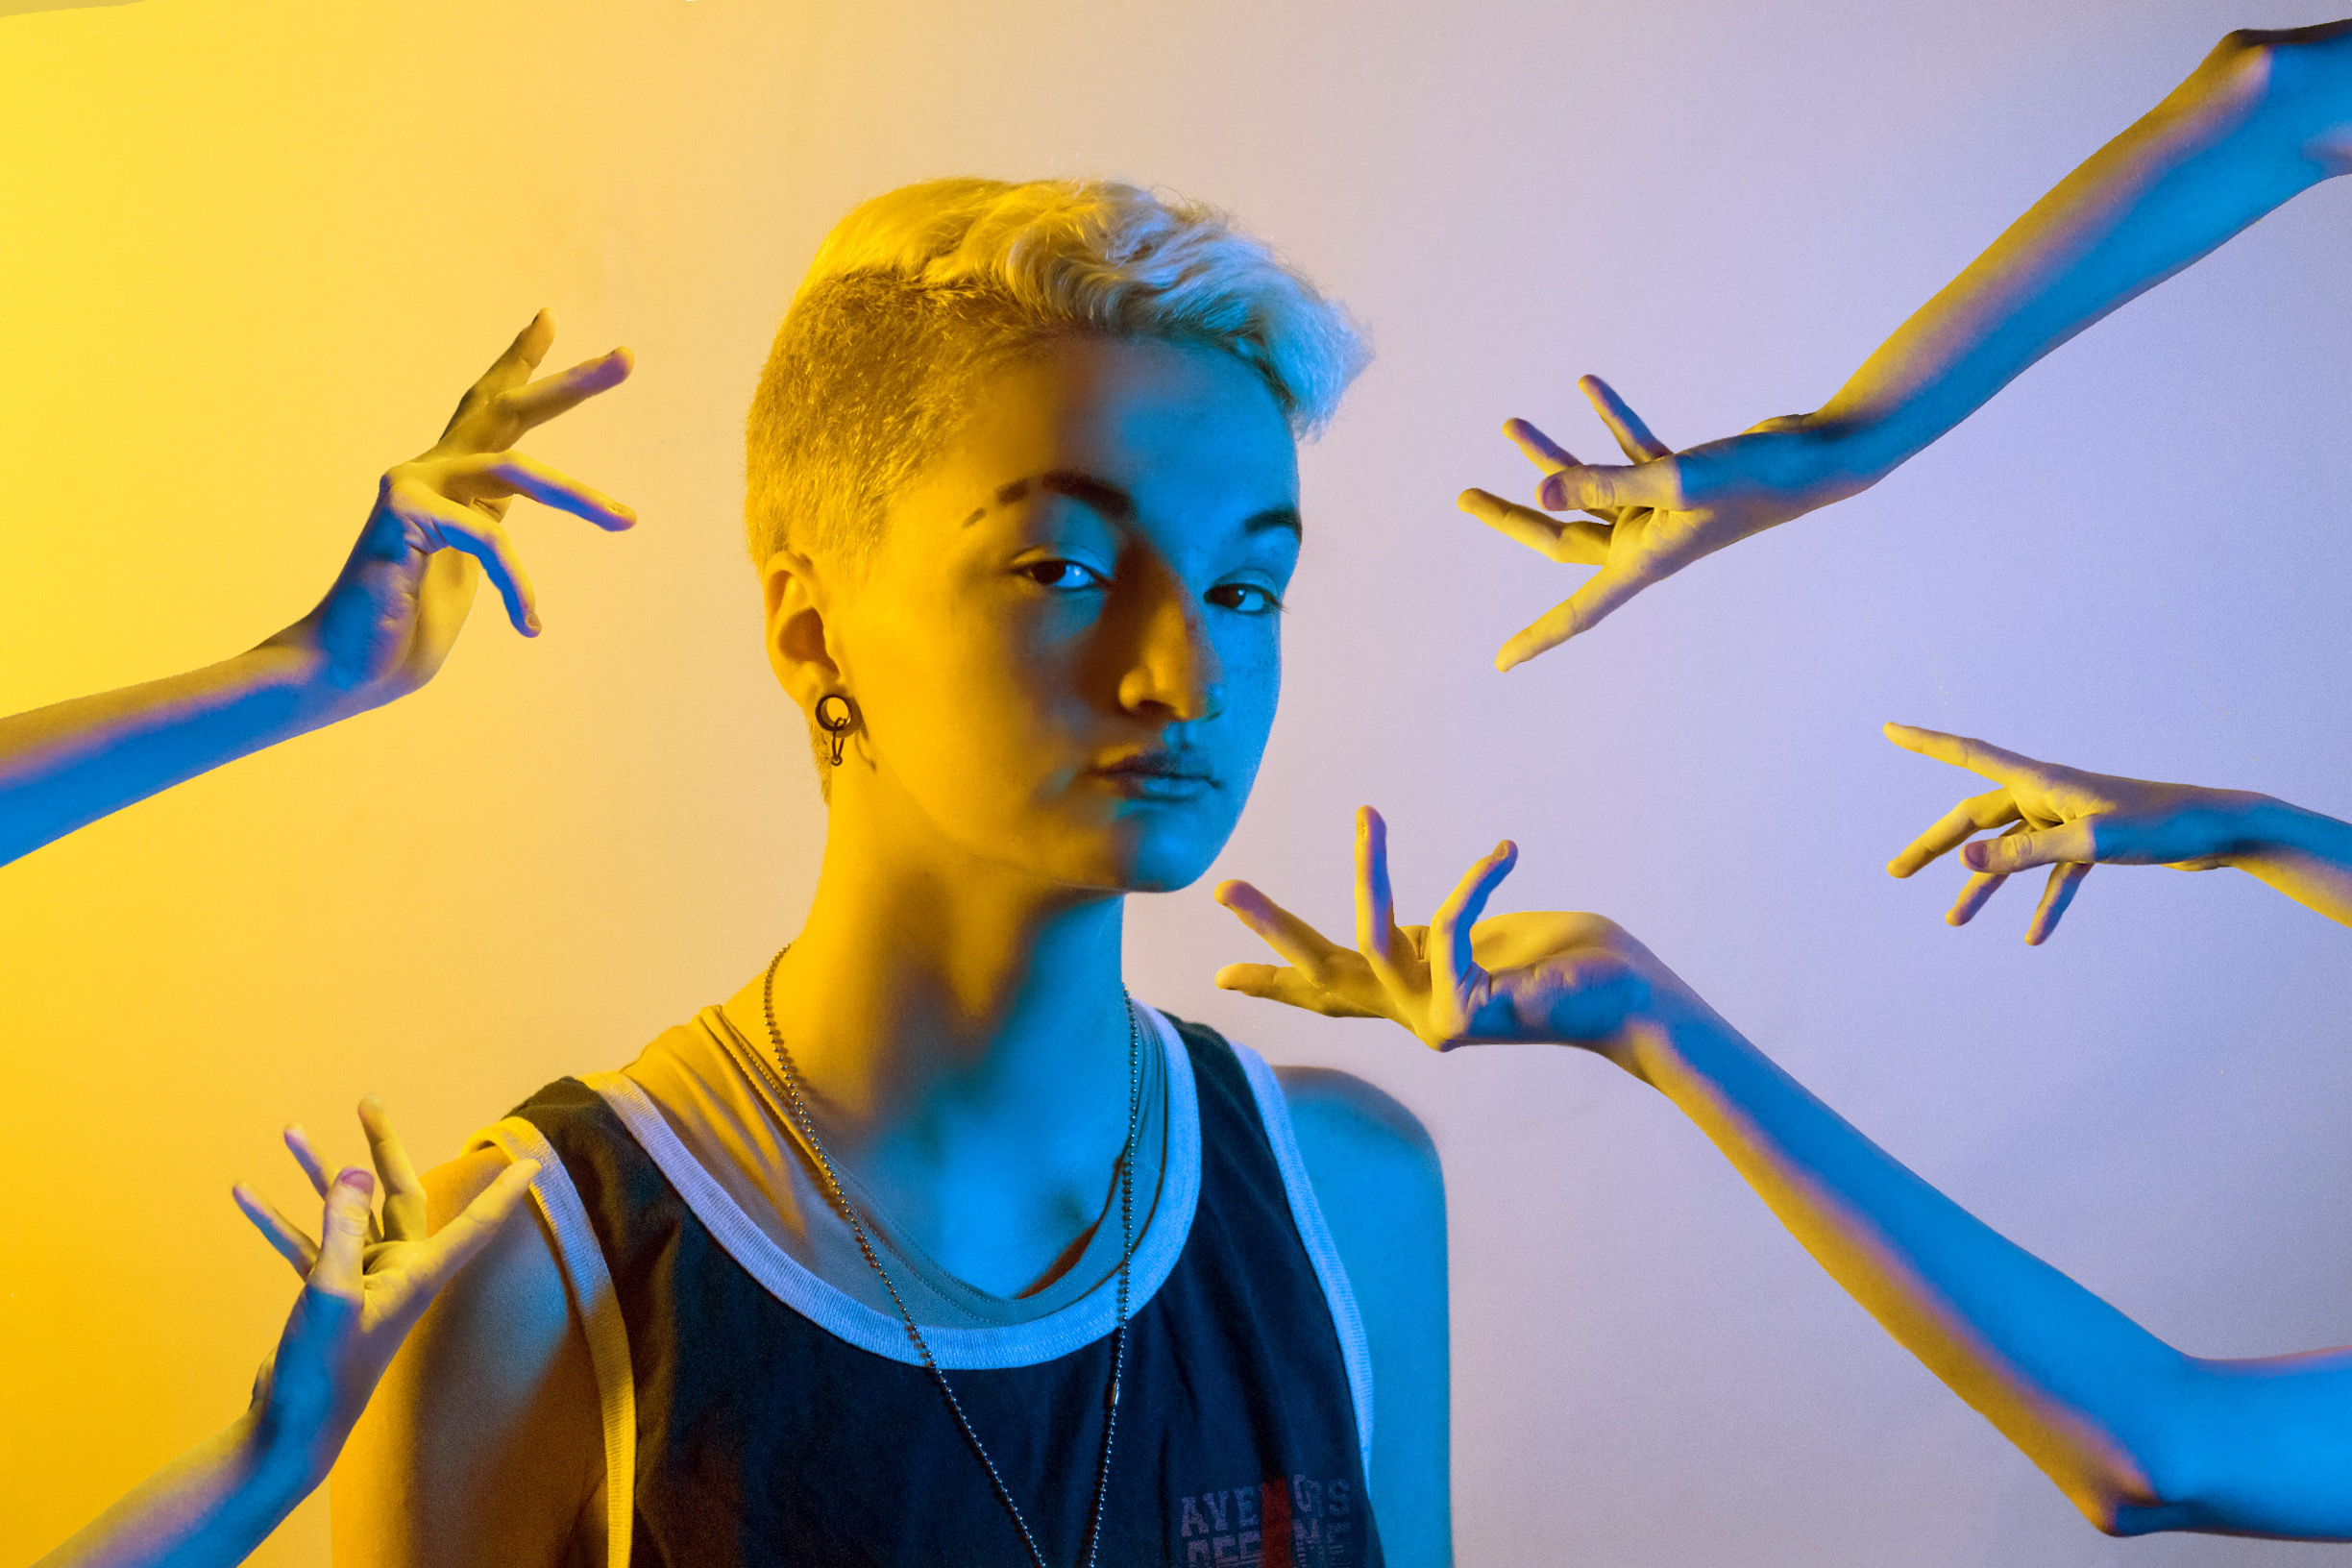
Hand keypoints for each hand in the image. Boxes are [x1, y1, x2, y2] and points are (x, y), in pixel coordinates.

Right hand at [229, 1097, 537, 1485]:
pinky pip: (306, 1243)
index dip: (503, 1192)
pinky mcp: (327, 1295)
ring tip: (290, 1133)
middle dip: (381, 1147)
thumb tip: (355, 1173)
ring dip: (317, 1176)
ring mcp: (361, 1282)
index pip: (474, 1223)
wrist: (289, 1427)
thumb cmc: (321, 1371)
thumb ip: (341, 1229)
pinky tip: (244, 1194)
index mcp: (418, 1275)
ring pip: (344, 1213)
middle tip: (367, 1101)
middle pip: (397, 1195)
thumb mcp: (330, 1294)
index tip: (531, 1164)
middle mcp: (397, 1272)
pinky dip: (279, 1219)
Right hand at [270, 310, 635, 709]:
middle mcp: (429, 470)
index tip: (550, 320)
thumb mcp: (470, 562)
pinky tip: (529, 624)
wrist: (350, 667)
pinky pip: (491, 539)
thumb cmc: (408, 622)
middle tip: (628, 358)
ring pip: (518, 470)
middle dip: (571, 383)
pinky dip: (518, 585)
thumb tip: (518, 488)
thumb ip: (488, 516)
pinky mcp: (403, 517)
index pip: (488, 408)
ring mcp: (412, 488)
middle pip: (506, 409)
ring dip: (580, 496)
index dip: (519, 364)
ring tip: (627, 520)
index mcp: (450, 479)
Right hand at [1212, 805, 1681, 1059]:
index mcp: (1414, 993)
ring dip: (1369, 868)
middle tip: (1221, 886)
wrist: (1632, 997)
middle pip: (1321, 975)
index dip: (1276, 978)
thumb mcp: (1482, 941)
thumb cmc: (1571, 961)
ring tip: (1368, 812)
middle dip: (1268, 929)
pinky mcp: (1466, 1011)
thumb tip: (1404, 933)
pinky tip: (1506, 853)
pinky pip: (1449, 923)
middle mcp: (1416, 1013)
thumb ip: (1433, 941)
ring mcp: (1437, 1019)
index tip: (1221, 975)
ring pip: (1370, 938)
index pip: (1330, 989)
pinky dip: (1475, 880)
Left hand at [1457, 376, 1871, 667]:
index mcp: (1645, 563)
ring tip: (1509, 424)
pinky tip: (1588, 387)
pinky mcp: (1680, 478)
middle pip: (1562, 537)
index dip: (1537, 638)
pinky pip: (1631, 452)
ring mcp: (1663, 511)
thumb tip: (1538, 489)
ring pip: (1589, 488)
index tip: (1500, 663)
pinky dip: (1609, 423)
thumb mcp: (1675, 479)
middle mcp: (1647, 544)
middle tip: (1463, 496)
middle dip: (1511, 515)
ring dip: (1552, 456)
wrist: (1824, 457)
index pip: (1578, 613)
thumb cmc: (1757, 477)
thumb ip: (1603, 481)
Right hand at [1883, 722, 2274, 943]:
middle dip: (1935, 845)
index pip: (1968, 754)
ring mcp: (2067, 819)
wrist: (2221, 830)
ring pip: (2011, 853)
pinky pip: (2055, 874)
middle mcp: (2046, 794)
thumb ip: (2024, 852)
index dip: (1925, 742)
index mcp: (2041, 780)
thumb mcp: (2088, 842)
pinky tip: (2037, 936)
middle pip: (1976, 818)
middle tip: (1897, 872)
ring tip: (1954, 920)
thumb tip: (1966, 858)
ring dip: (1984, 886)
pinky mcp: (2092, 842)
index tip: (1889, 730)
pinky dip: (2045, 902)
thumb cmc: (2160, 824)